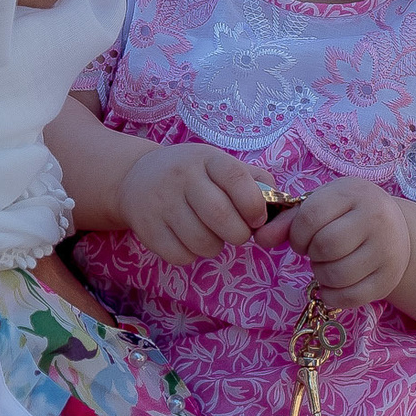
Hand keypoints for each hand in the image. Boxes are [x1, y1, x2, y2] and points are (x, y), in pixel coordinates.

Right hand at [119, 143, 269, 264]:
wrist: (136, 177)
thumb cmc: (192, 174)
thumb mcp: (219, 164)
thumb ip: (254, 181)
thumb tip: (279, 206)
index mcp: (206, 159)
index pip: (236, 178)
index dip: (254, 204)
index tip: (257, 218)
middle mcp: (182, 177)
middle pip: (220, 215)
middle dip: (239, 234)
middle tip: (238, 233)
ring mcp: (162, 203)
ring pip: (201, 241)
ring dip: (215, 247)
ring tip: (211, 234)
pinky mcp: (147, 228)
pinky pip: (180, 256)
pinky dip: (191, 255)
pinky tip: (189, 240)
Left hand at [259, 176, 410, 307]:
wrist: (398, 230)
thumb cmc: (350, 214)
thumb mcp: (323, 205)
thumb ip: (289, 220)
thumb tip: (259, 238)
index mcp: (354, 194)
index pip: (311, 216)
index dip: (297, 234)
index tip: (302, 238)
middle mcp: (376, 219)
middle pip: (325, 246)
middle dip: (311, 254)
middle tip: (317, 252)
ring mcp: (386, 251)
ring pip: (336, 275)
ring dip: (321, 275)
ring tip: (327, 265)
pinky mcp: (388, 279)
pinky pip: (349, 298)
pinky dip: (332, 296)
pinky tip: (333, 285)